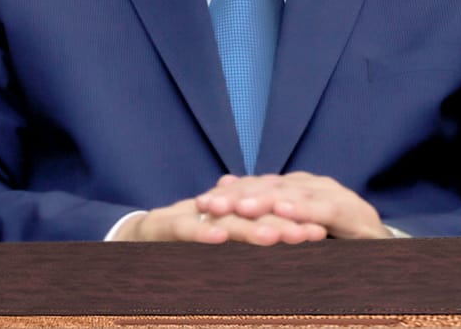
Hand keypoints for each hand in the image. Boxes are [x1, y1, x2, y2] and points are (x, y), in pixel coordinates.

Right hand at [112, 195, 325, 244]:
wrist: (137, 236)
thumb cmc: (186, 245)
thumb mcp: (220, 248)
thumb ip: (247, 243)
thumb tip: (287, 248)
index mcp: (231, 214)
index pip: (267, 216)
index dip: (293, 222)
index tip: (323, 232)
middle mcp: (215, 211)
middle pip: (252, 215)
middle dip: (283, 223)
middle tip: (312, 233)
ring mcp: (190, 215)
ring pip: (224, 220)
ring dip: (250, 228)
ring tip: (275, 237)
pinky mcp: (163, 225)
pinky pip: (185, 228)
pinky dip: (201, 232)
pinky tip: (219, 238)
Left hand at [195, 171, 393, 239]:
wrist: (384, 251)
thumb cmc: (333, 242)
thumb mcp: (293, 230)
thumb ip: (264, 214)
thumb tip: (222, 186)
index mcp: (296, 189)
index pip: (257, 187)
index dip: (228, 195)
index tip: (199, 204)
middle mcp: (312, 185)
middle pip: (270, 186)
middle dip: (238, 196)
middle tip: (209, 205)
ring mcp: (334, 195)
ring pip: (294, 193)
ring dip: (265, 200)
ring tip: (239, 207)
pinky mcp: (354, 211)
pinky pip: (325, 208)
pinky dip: (304, 208)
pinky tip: (285, 211)